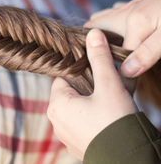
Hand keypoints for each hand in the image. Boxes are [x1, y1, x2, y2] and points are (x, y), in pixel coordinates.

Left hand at [47, 29, 137, 159]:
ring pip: (74, 109)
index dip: (79, 70)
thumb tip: (93, 34)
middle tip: (104, 86)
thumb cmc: (116, 121)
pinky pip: (79, 124)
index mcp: (56, 105)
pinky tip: (105, 117)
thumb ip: (100, 59)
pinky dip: (89, 119)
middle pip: (68, 93)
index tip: (93, 69)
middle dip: (86, 87)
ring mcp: (64, 135)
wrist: (129, 159)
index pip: (63, 77)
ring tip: (107, 102)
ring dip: (88, 103)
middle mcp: (55, 121)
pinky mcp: (75, 145)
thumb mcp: (109, 86)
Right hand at [85, 0, 160, 77]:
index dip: (109, 64)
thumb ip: (146, 53)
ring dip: (102, 29)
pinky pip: (121, 11)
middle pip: (95, 24)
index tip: (108, 77)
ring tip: (104, 48)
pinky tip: (125, 30)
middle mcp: (127, 11)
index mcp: (130, 21)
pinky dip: (116, 21)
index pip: (111, 49)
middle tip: (92, 59)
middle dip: (90, 39)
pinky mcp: (144, 2)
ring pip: (107, 16)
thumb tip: (124, 73)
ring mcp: (134, 4)